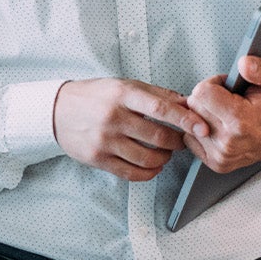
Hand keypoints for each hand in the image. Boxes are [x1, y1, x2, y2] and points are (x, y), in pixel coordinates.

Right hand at [53, 78, 209, 181]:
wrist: (57, 111)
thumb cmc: (95, 96)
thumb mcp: (124, 86)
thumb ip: (156, 94)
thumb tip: (187, 103)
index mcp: (122, 95)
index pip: (161, 109)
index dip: (186, 120)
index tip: (202, 128)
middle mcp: (113, 118)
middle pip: (158, 137)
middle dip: (178, 142)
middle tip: (182, 141)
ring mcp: (105, 141)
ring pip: (148, 159)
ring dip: (165, 159)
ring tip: (165, 153)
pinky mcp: (98, 159)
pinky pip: (132, 173)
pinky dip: (149, 173)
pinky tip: (153, 166)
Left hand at [181, 56, 260, 173]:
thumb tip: (243, 63)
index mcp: (240, 120)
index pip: (201, 93)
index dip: (213, 84)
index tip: (227, 88)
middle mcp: (228, 141)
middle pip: (194, 107)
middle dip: (207, 99)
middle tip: (227, 101)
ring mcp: (222, 155)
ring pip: (191, 124)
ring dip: (204, 115)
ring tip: (225, 114)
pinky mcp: (217, 163)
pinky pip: (191, 139)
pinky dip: (202, 131)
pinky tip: (219, 127)